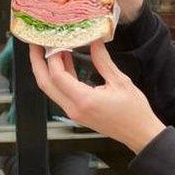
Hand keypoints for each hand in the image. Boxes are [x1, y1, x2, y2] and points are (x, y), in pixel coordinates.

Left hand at [29, 41, 164, 153]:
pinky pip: (61, 93)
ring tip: (47, 50)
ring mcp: (74, 113)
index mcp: (84, 100)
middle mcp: (74, 109)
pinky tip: (65, 63)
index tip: (53, 40)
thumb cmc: (134, 111)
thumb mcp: (121, 82)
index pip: (57, 76)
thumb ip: (103, 62)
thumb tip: (94, 42)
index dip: (52, 56)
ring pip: (51, 89)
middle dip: (37, 63)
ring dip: (47, 70)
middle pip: (45, 84)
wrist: (140, 134)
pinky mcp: (77, 113)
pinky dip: (59, 78)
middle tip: (35, 44)